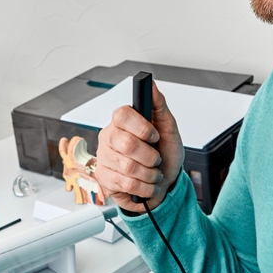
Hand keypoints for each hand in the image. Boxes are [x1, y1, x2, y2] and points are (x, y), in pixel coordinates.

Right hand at [94, 82, 184, 211]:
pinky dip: (144, 187)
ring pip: (128, 167)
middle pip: (127, 144)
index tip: (155, 136)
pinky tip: (146, 184)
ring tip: (153, 174)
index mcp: (122, 122)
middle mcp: (109, 137)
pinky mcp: (104, 178)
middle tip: (156, 159)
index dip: (142, 127)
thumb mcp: (168, 128)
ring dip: (150, 174)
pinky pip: (126, 184)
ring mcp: (104, 158)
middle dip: (150, 156)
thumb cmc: (165, 154)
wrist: (164, 183)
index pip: (122, 115)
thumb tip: (152, 85)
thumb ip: (159, 105)